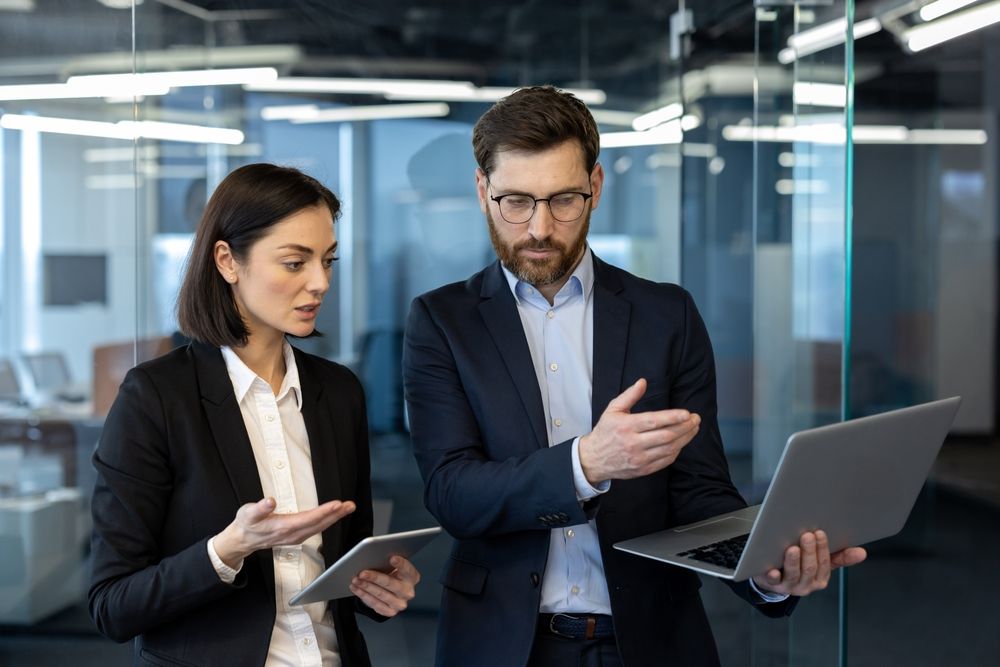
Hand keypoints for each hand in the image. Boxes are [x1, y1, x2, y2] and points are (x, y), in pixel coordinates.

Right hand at [213, 497, 355, 566]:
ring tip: (346, 508)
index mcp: (282, 527)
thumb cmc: (246, 524)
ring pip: (319, 527)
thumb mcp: (248, 513)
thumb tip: (269, 501)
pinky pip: (315, 529)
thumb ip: (259, 508)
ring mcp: (295, 537)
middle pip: (318, 524)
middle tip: (350, 505)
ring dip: (334, 518)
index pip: (308, 519)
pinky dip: (326, 522)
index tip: (337, 505)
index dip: (323, 512)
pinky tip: (333, 516)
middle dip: (335, 515)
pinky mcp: (296, 536)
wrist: (242, 540)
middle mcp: (292, 534)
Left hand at [350, 555, 420, 616]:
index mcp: (412, 577)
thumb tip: (375, 557)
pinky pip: (375, 604)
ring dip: (366, 586)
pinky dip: (363, 595)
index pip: (408, 569)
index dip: (401, 564)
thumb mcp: (393, 567)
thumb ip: (388, 562)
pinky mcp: (390, 611)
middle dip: (375, 578)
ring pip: (381, 594)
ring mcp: (400, 603)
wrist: (390, 591)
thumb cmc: (391, 575)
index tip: (392, 558)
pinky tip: (356, 588)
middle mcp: (408, 591)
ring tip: (356, 580)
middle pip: (391, 583)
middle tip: (363, 573)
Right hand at [579, 378, 700, 483]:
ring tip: (693, 428)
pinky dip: (677, 451)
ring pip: (669, 449)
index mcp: (626, 426)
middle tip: (696, 419)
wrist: (593, 459)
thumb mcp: (612, 409)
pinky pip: (665, 460)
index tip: (687, 413)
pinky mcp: (643, 469)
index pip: (654, 421)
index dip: (673, 417)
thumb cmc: (605, 431)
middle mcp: (633, 443)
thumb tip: (643, 382)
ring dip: (685, 438)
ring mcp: (639, 458)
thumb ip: (629, 395)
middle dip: (685, 427)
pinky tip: (682, 442)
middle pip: (666, 436)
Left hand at [753, 530, 866, 596]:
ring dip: (793, 562)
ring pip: (793, 575)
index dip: (822, 549)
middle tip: (807, 535)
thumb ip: (840, 557)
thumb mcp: (821, 563)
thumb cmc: (802, 568)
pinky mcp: (771, 585)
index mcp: (820, 579)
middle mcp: (806, 585)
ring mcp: (789, 585)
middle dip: (809, 552)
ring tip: (792, 548)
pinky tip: (772, 571)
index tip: (819, 532)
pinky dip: (772, 576)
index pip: (824, 564)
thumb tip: (862, 552)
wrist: (776, 582)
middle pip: (809, 569)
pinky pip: (772, 582)